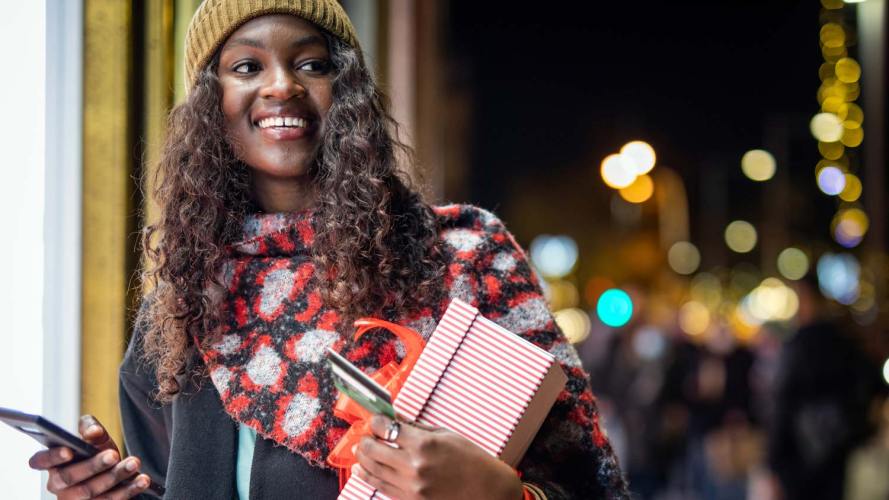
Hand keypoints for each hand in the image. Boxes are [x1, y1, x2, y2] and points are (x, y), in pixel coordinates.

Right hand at [27, 415, 150, 498]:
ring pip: (92, 491)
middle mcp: (58, 484)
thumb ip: (91, 427)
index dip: (51, 457)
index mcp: (53, 462)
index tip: (69, 450)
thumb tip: (92, 433)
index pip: (40, 460)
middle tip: (114, 455)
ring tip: (134, 463)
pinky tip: (142, 479)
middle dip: (93, 466)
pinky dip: (128, 490)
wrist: (116, 471)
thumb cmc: (98, 450)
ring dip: (115, 477)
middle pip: (70, 477)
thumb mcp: (95, 436)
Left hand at [353, 415, 523, 499]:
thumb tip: (395, 417)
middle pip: (373, 449)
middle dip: (366, 439)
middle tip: (366, 435)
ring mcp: (411, 486)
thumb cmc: (471, 460)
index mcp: (424, 444)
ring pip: (373, 470)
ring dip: (363, 458)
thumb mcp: (445, 435)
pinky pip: (382, 487)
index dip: (376, 421)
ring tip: (361, 451)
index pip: (387, 428)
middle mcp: (414, 465)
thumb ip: (416, 427)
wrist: (487, 491)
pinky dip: (369, 477)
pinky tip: (362, 470)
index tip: (376, 419)